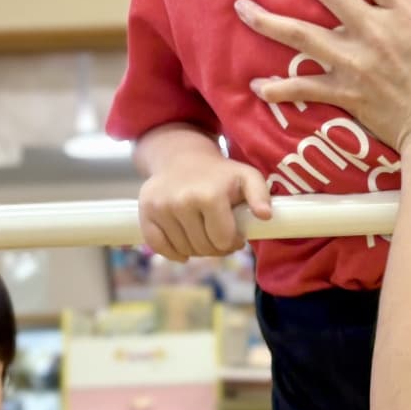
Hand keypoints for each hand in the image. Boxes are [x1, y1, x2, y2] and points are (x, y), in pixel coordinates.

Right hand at [140, 151, 273, 260]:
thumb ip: (260, 194)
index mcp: (209, 196)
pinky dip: (172, 252)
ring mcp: (161, 208)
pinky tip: (183, 245)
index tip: (235, 235)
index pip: (223, 241)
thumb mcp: (246, 176)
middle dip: (216, 247)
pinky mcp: (145, 212)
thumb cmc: (219, 173)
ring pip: (184, 250)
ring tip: (203, 233)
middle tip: (219, 235)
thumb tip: (265, 216)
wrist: (181, 158)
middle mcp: (182, 202)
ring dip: (196, 249)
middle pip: (204, 248)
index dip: (233, 242)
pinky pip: (158, 247)